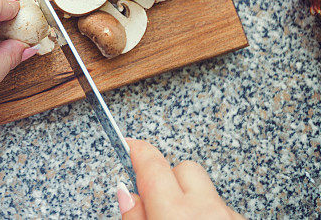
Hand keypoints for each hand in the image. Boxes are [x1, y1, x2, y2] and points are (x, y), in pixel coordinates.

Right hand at [118, 139, 244, 219]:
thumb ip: (136, 217)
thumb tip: (127, 195)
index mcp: (176, 213)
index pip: (152, 164)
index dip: (137, 150)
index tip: (129, 144)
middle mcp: (207, 208)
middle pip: (184, 168)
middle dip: (169, 177)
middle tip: (158, 200)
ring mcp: (230, 215)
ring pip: (207, 189)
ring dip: (193, 200)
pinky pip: (224, 207)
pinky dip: (212, 214)